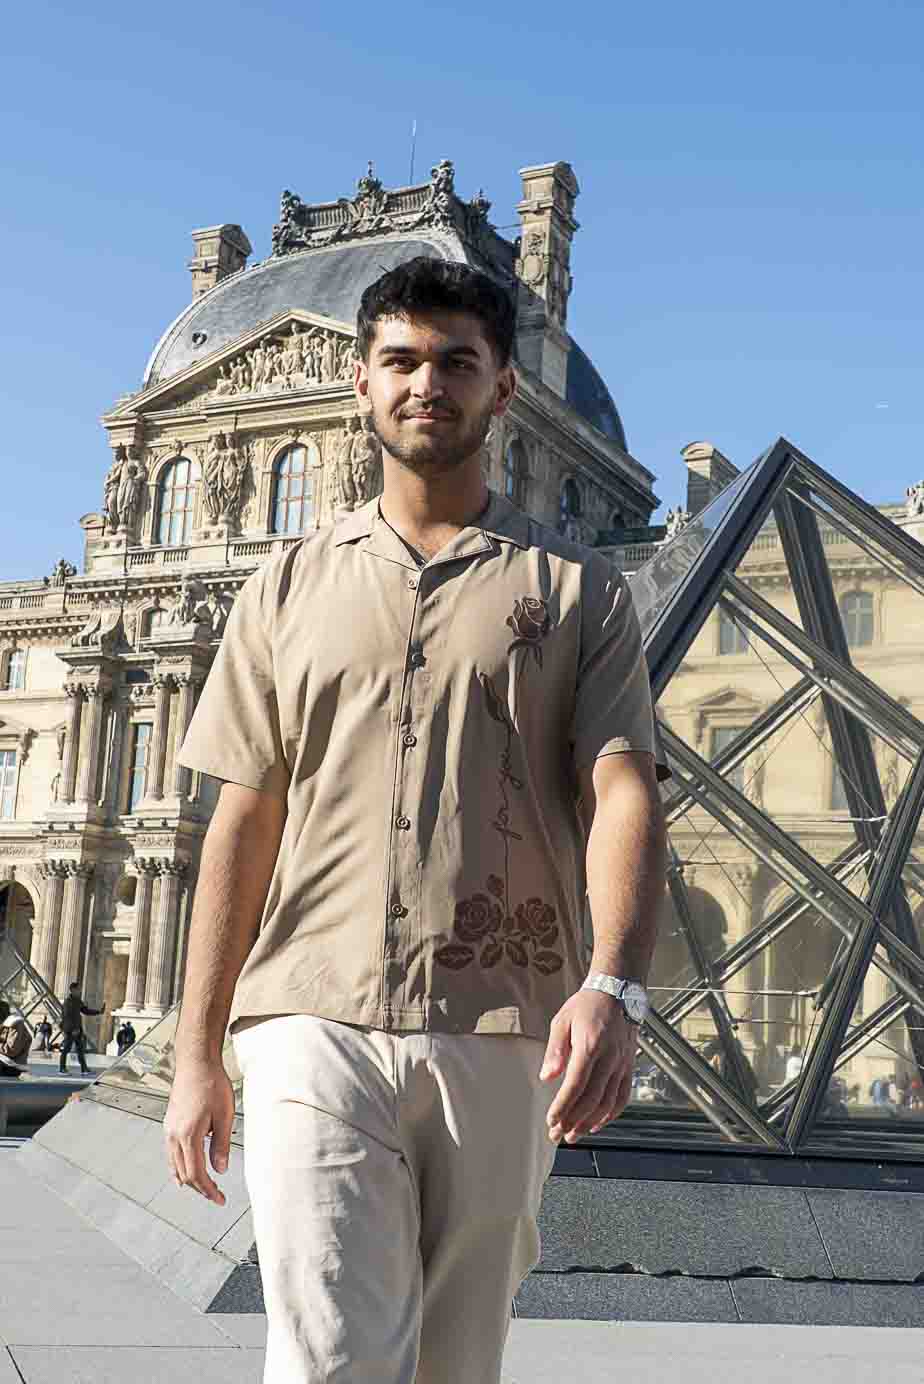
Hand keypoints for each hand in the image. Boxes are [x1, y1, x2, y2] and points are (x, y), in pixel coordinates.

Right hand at [164, 1057, 234, 1204]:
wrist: (196, 1063)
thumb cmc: (211, 1083)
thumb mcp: (225, 1115)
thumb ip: (222, 1144)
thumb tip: (221, 1169)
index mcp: (188, 1135)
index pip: (196, 1174)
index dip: (208, 1190)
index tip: (219, 1198)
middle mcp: (174, 1135)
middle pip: (184, 1174)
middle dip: (200, 1188)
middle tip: (216, 1195)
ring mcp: (169, 1130)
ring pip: (175, 1165)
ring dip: (189, 1179)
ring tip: (204, 1188)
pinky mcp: (169, 1124)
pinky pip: (171, 1154)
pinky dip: (178, 1167)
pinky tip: (184, 1171)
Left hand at [540, 989, 637, 1142]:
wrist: (618, 992)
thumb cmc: (588, 1005)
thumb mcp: (562, 1020)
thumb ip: (554, 1050)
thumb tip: (546, 1077)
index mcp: (590, 1046)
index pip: (575, 1084)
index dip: (563, 1107)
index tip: (551, 1121)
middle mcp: (609, 1058)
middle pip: (591, 1099)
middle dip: (573, 1121)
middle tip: (558, 1135)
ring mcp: (622, 1064)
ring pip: (607, 1102)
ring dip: (590, 1123)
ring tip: (574, 1135)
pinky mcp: (629, 1067)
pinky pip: (623, 1097)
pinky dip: (611, 1114)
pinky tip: (598, 1123)